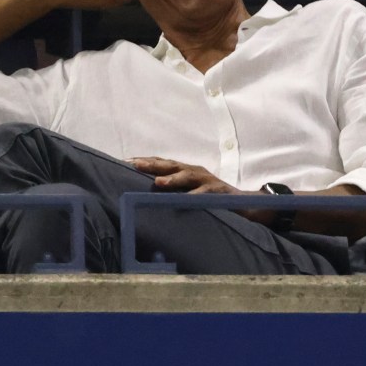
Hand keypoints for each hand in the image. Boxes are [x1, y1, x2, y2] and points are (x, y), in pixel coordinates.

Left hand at [128, 156, 242, 194]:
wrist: (241, 203)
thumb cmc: (210, 199)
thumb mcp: (187, 192)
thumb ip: (170, 192)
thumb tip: (144, 196)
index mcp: (185, 171)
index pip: (162, 162)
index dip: (144, 161)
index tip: (124, 161)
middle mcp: (195, 172)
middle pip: (171, 165)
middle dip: (153, 164)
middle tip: (134, 164)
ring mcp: (207, 180)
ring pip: (188, 176)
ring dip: (173, 178)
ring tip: (159, 182)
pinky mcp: (219, 192)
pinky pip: (206, 194)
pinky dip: (196, 197)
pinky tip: (187, 201)